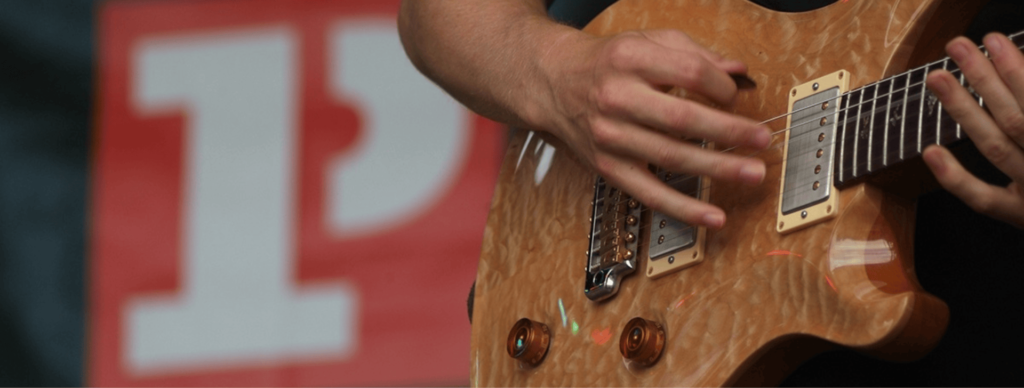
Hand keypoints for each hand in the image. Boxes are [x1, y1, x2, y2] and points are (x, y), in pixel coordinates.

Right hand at [532, 29, 770, 227]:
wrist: (552, 83)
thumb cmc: (606, 63)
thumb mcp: (646, 41)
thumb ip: (693, 54)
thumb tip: (738, 72)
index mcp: (630, 59)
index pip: (690, 73)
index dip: (721, 86)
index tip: (734, 95)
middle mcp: (617, 98)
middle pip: (683, 118)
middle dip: (729, 132)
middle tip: (762, 139)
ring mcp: (611, 136)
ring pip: (672, 157)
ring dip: (717, 168)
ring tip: (752, 173)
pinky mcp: (609, 167)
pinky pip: (650, 194)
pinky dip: (684, 209)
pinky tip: (713, 217)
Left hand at [924, 33, 1023, 228]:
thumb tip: (1016, 71)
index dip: (1017, 70)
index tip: (995, 41)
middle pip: (1014, 118)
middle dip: (984, 79)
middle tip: (958, 47)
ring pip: (995, 147)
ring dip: (964, 110)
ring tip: (939, 78)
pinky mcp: (1019, 214)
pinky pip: (983, 199)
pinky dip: (955, 177)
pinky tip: (931, 151)